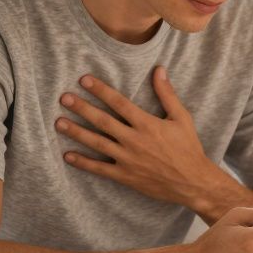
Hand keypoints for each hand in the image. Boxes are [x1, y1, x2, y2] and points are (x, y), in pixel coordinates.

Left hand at [56, 67, 222, 205]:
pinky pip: (100, 168)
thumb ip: (167, 94)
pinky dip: (83, 162)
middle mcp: (134, 140)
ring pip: (97, 143)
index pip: (119, 103)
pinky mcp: (125, 176)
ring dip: (77, 132)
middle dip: (82, 108)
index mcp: (147, 124)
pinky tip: (68, 155)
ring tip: (59, 123)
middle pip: (102, 121)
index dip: (100, 90)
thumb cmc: (188, 148)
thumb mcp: (182, 118)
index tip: (84, 80)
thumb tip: (159, 70)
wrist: (193, 182)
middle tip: (64, 98)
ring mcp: (127, 159)